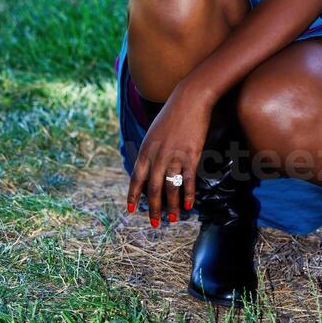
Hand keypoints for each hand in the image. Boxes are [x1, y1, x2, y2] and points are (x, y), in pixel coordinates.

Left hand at [126, 79, 214, 225]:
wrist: (190, 98)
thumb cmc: (173, 112)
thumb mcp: (155, 131)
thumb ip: (151, 149)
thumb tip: (150, 165)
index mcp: (146, 149)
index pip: (136, 178)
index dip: (133, 195)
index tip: (130, 210)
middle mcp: (157, 155)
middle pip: (153, 188)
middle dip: (153, 208)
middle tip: (154, 223)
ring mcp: (174, 155)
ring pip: (170, 187)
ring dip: (172, 206)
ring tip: (174, 219)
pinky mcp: (191, 154)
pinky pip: (188, 179)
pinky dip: (188, 194)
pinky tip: (190, 205)